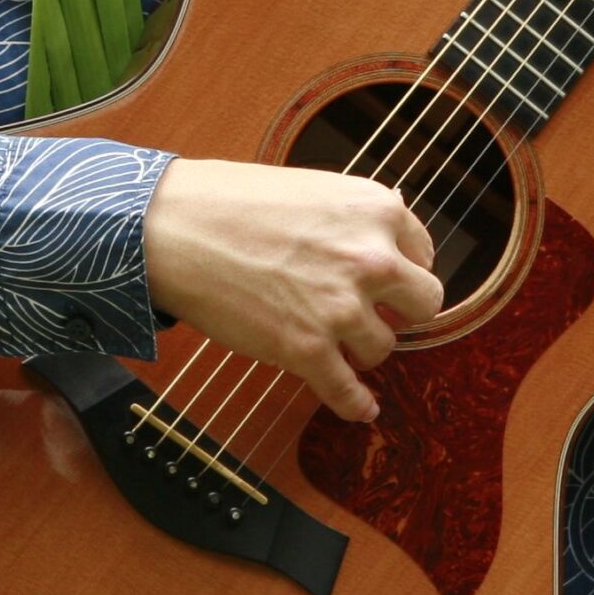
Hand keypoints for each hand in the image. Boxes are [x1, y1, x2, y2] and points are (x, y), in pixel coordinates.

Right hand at [141, 157, 442, 422]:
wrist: (170, 228)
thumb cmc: (226, 201)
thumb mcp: (308, 187)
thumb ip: (353, 214)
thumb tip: (387, 227)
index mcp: (374, 209)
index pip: (422, 253)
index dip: (400, 269)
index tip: (385, 282)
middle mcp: (371, 258)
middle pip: (423, 304)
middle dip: (397, 310)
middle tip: (369, 311)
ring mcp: (342, 308)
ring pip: (383, 348)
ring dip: (359, 346)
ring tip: (327, 335)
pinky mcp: (309, 349)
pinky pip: (350, 393)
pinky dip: (357, 405)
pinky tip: (361, 407)